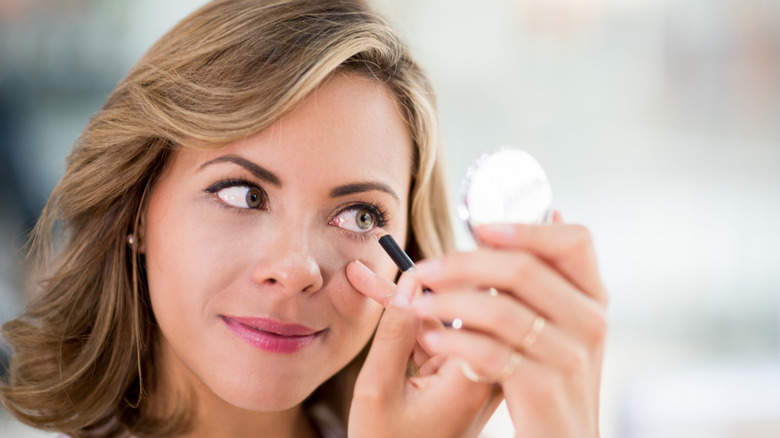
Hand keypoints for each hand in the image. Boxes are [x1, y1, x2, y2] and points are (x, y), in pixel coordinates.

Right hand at [346, 267, 501, 437]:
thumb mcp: (377, 388)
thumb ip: (396, 329)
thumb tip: (411, 277)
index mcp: (475, 373)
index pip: (476, 296)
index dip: (441, 272)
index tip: (399, 263)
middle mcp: (490, 370)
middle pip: (467, 301)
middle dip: (422, 282)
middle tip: (370, 272)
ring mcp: (483, 373)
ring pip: (455, 315)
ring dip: (415, 302)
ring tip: (368, 288)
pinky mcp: (471, 376)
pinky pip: (448, 336)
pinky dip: (418, 325)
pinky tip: (390, 317)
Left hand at [410, 216, 607, 437]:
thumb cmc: (551, 375)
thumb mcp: (560, 324)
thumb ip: (549, 277)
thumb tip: (549, 213)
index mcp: (592, 298)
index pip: (575, 242)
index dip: (525, 228)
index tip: (480, 228)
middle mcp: (590, 323)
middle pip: (523, 270)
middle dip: (462, 264)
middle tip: (424, 269)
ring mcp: (569, 357)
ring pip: (500, 310)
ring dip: (447, 302)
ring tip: (416, 303)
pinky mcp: (543, 390)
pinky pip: (489, 352)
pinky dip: (452, 342)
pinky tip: (431, 338)